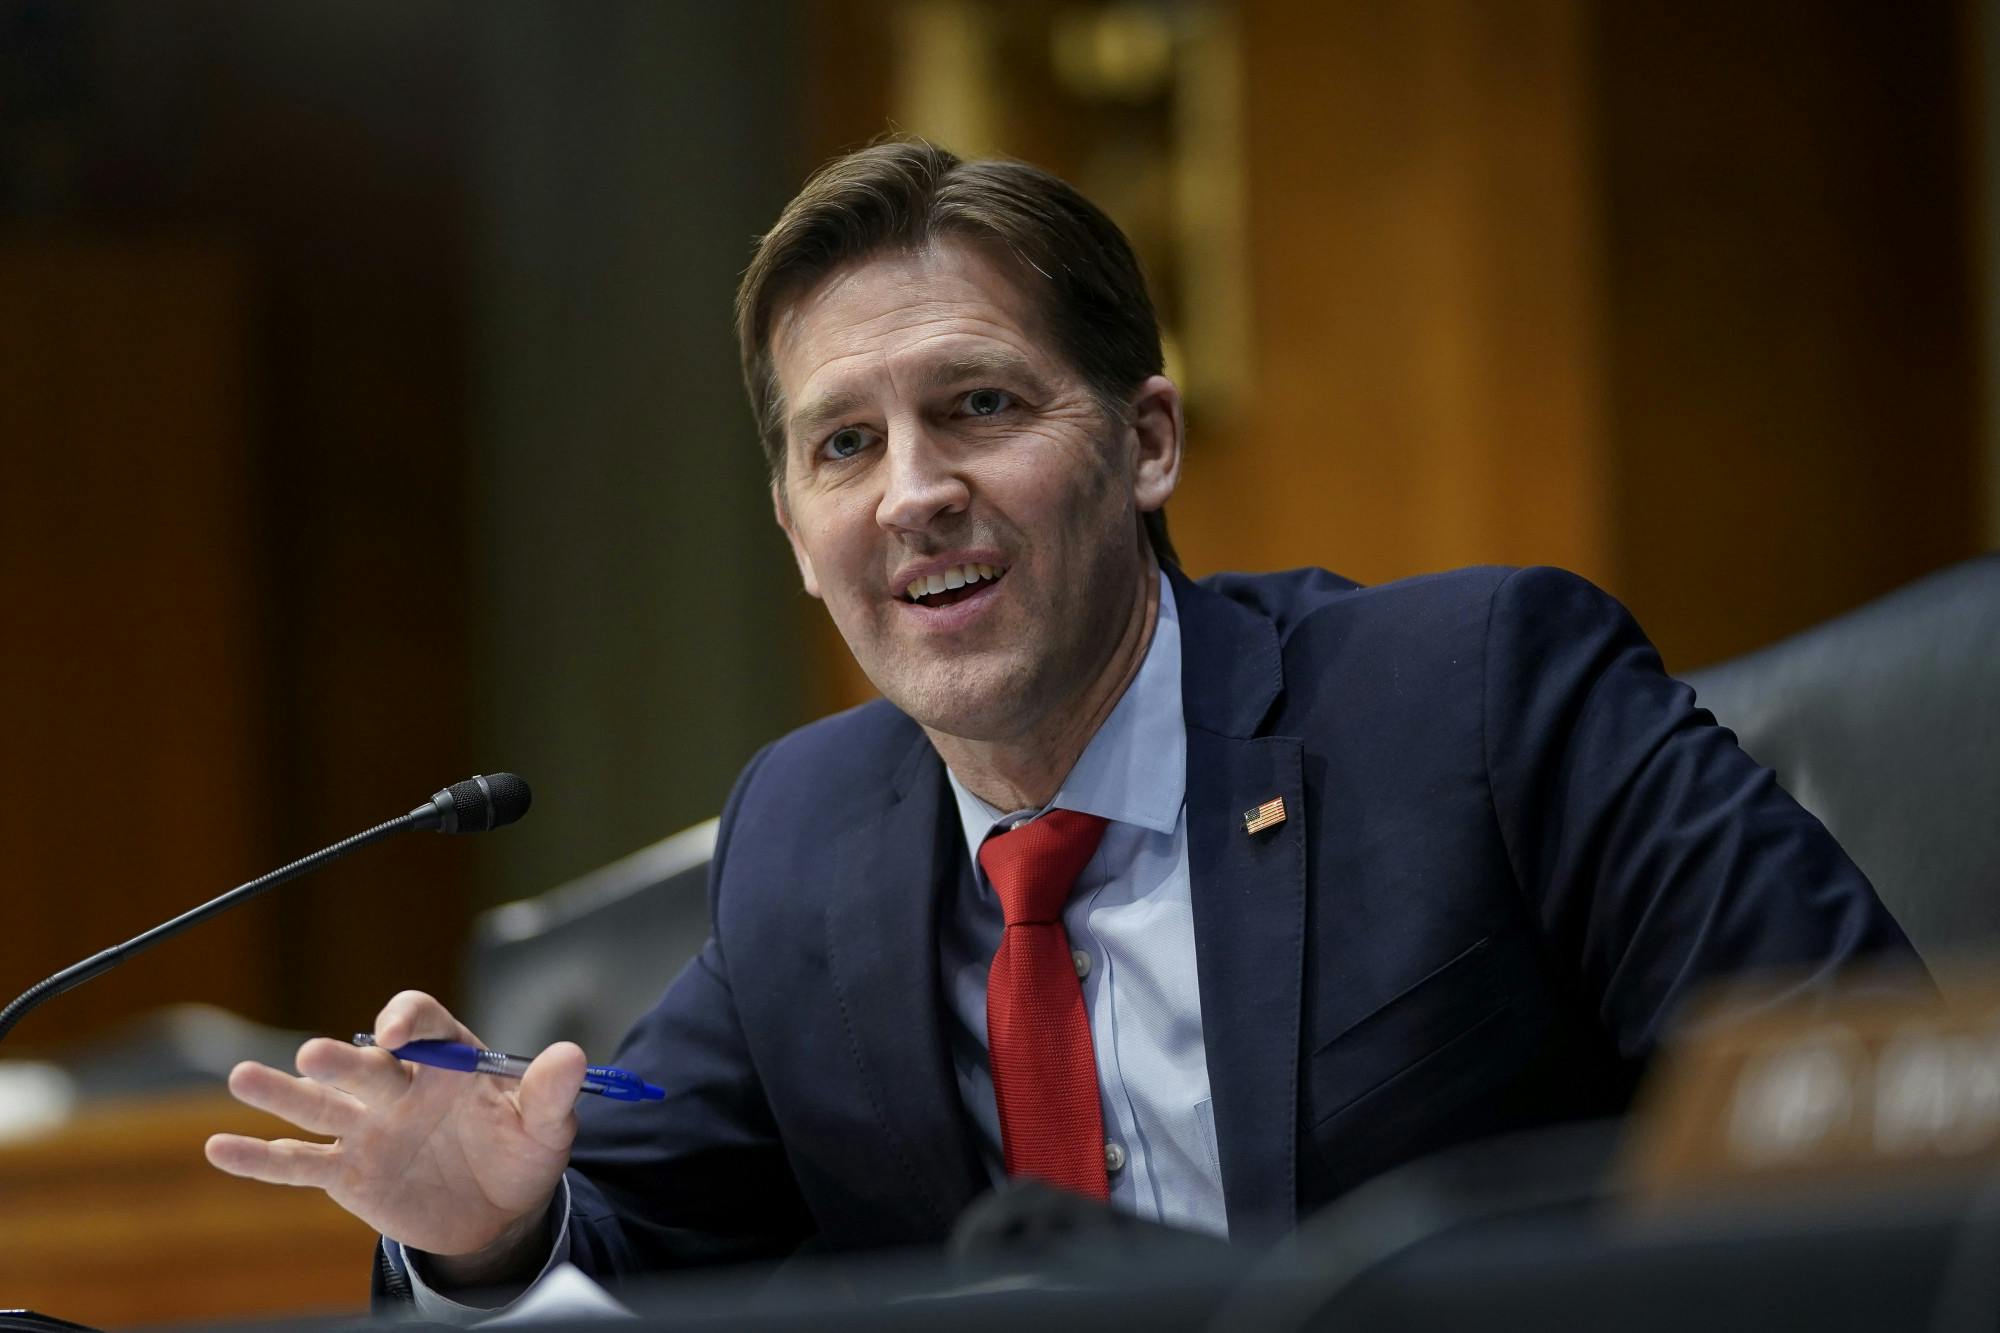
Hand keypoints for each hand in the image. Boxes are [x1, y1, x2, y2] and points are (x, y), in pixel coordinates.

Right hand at [205, 990, 584, 1264]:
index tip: (397, 1035)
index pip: (422, 1024)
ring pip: (318, 1106)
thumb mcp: (547, 1123)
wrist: (499, 1211)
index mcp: (446, 1059)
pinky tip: (219, 1148)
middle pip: (364, 1065)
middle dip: (342, 1061)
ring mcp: (366, 1128)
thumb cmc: (520, 1150)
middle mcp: (398, 1085)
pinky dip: (259, 1157)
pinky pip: (298, 1163)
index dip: (407, 1022)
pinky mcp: (345, 1172)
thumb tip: (573, 1055)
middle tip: (316, 1056)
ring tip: (244, 1078)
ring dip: (282, 1093)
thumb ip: (552, 1091)